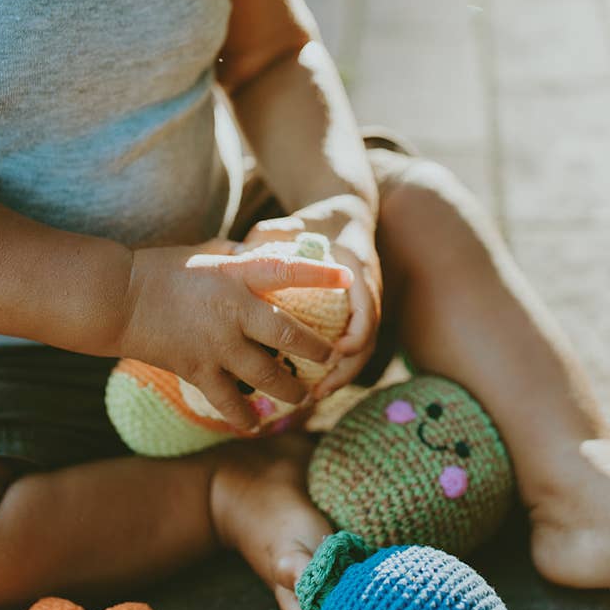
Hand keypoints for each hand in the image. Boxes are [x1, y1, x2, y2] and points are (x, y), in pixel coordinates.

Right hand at [117, 238, 353, 432]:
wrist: (116, 298)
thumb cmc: (161, 268)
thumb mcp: (207, 252)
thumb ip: (241, 258)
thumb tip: (268, 253)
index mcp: (236, 275)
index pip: (287, 272)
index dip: (320, 277)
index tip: (349, 281)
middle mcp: (233, 310)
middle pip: (287, 336)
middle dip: (315, 351)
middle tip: (331, 360)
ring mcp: (216, 343)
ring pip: (265, 375)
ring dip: (288, 390)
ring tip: (302, 398)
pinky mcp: (196, 368)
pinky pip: (227, 400)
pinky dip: (242, 417)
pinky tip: (254, 427)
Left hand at [240, 200, 381, 398]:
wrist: (349, 213)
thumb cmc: (316, 220)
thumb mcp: (294, 223)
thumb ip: (271, 235)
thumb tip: (241, 251)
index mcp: (357, 269)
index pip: (367, 310)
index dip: (354, 337)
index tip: (333, 354)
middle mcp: (368, 290)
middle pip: (368, 340)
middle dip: (346, 370)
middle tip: (318, 391)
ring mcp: (368, 304)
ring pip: (363, 348)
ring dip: (342, 374)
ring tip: (314, 396)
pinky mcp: (359, 314)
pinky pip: (355, 345)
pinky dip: (339, 366)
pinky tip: (316, 381)